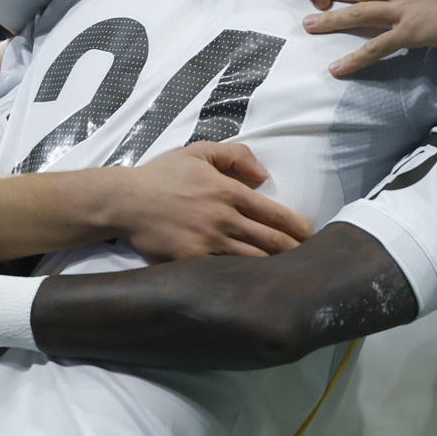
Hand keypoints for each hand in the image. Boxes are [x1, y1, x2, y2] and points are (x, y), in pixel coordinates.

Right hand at [110, 143, 314, 259]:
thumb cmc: (163, 176)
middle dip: (295, 252)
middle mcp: (223, 219)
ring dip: (276, 269)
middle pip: (272, 241)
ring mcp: (208, 242)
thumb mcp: (199, 152)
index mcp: (229, 192)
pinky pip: (225, 272)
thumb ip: (235, 155)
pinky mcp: (191, 261)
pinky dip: (245, 278)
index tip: (313, 237)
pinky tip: (259, 283)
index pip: (276, 214)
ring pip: (253, 261)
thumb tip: (264, 175)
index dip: (299, 229)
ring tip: (292, 275)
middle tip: (311, 261)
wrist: (123, 202)